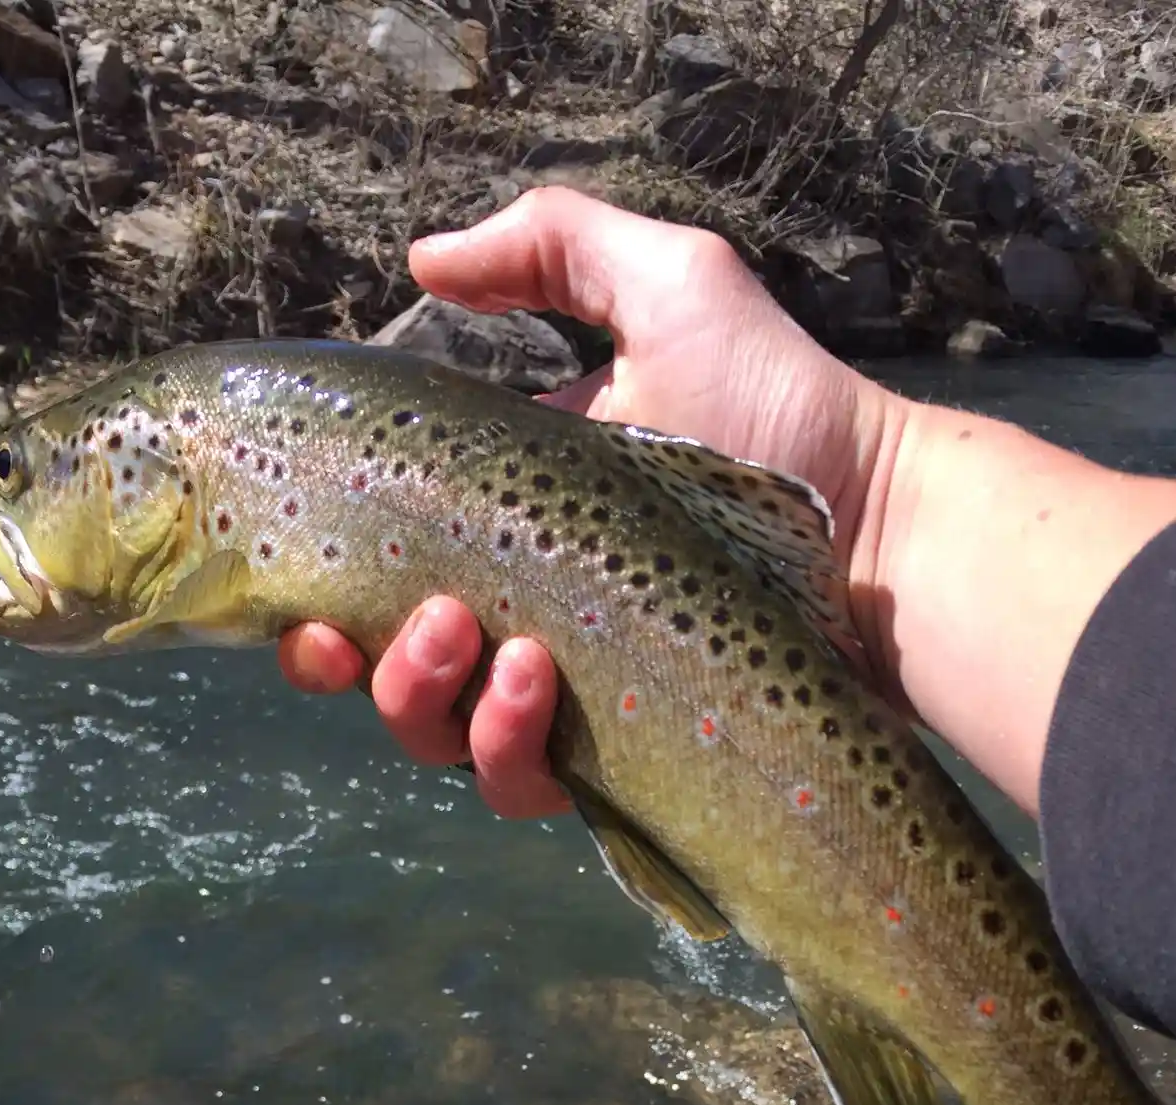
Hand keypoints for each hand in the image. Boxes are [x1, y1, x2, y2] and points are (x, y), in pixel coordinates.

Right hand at [281, 188, 1175, 818]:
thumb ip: (549, 246)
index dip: (310, 595)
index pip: (370, 578)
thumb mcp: (669, 285)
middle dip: (347, 661)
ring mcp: (563, 699)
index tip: (295, 584)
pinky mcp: (614, 762)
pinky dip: (507, 743)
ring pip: (437, 739)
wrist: (880, 522)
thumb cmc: (779, 405)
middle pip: (378, 676)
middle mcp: (517, 618)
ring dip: (422, 695)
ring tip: (477, 638)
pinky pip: (522, 787)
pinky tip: (534, 679)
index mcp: (504, 527)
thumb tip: (419, 261)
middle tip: (392, 617)